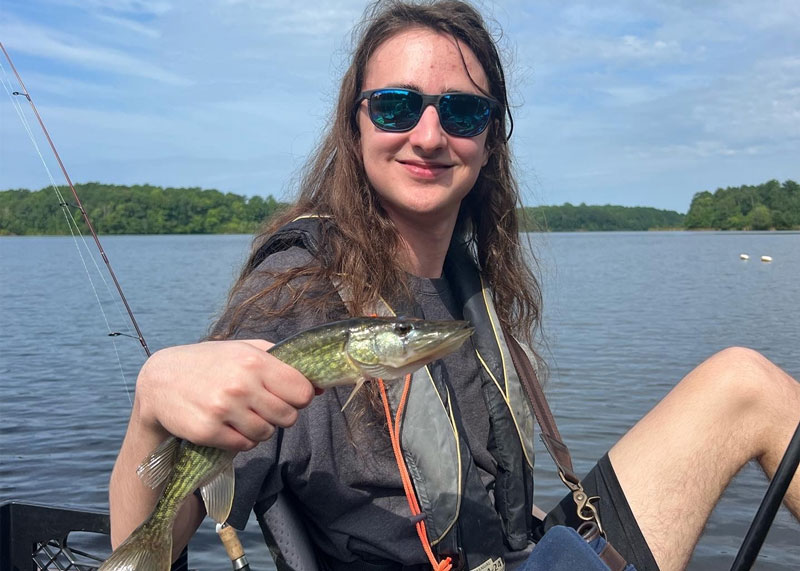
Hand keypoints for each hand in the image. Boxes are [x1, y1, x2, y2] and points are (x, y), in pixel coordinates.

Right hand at [134, 339, 317, 450]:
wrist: (161, 380)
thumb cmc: (211, 362)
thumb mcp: (245, 349)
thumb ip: (283, 362)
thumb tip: (320, 387)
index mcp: (255, 361)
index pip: (302, 391)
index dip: (299, 397)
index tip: (288, 395)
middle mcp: (241, 385)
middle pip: (288, 416)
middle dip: (280, 415)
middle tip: (263, 407)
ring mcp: (223, 410)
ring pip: (267, 434)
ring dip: (260, 428)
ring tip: (243, 414)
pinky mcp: (208, 432)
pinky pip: (244, 445)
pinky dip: (241, 439)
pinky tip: (229, 425)